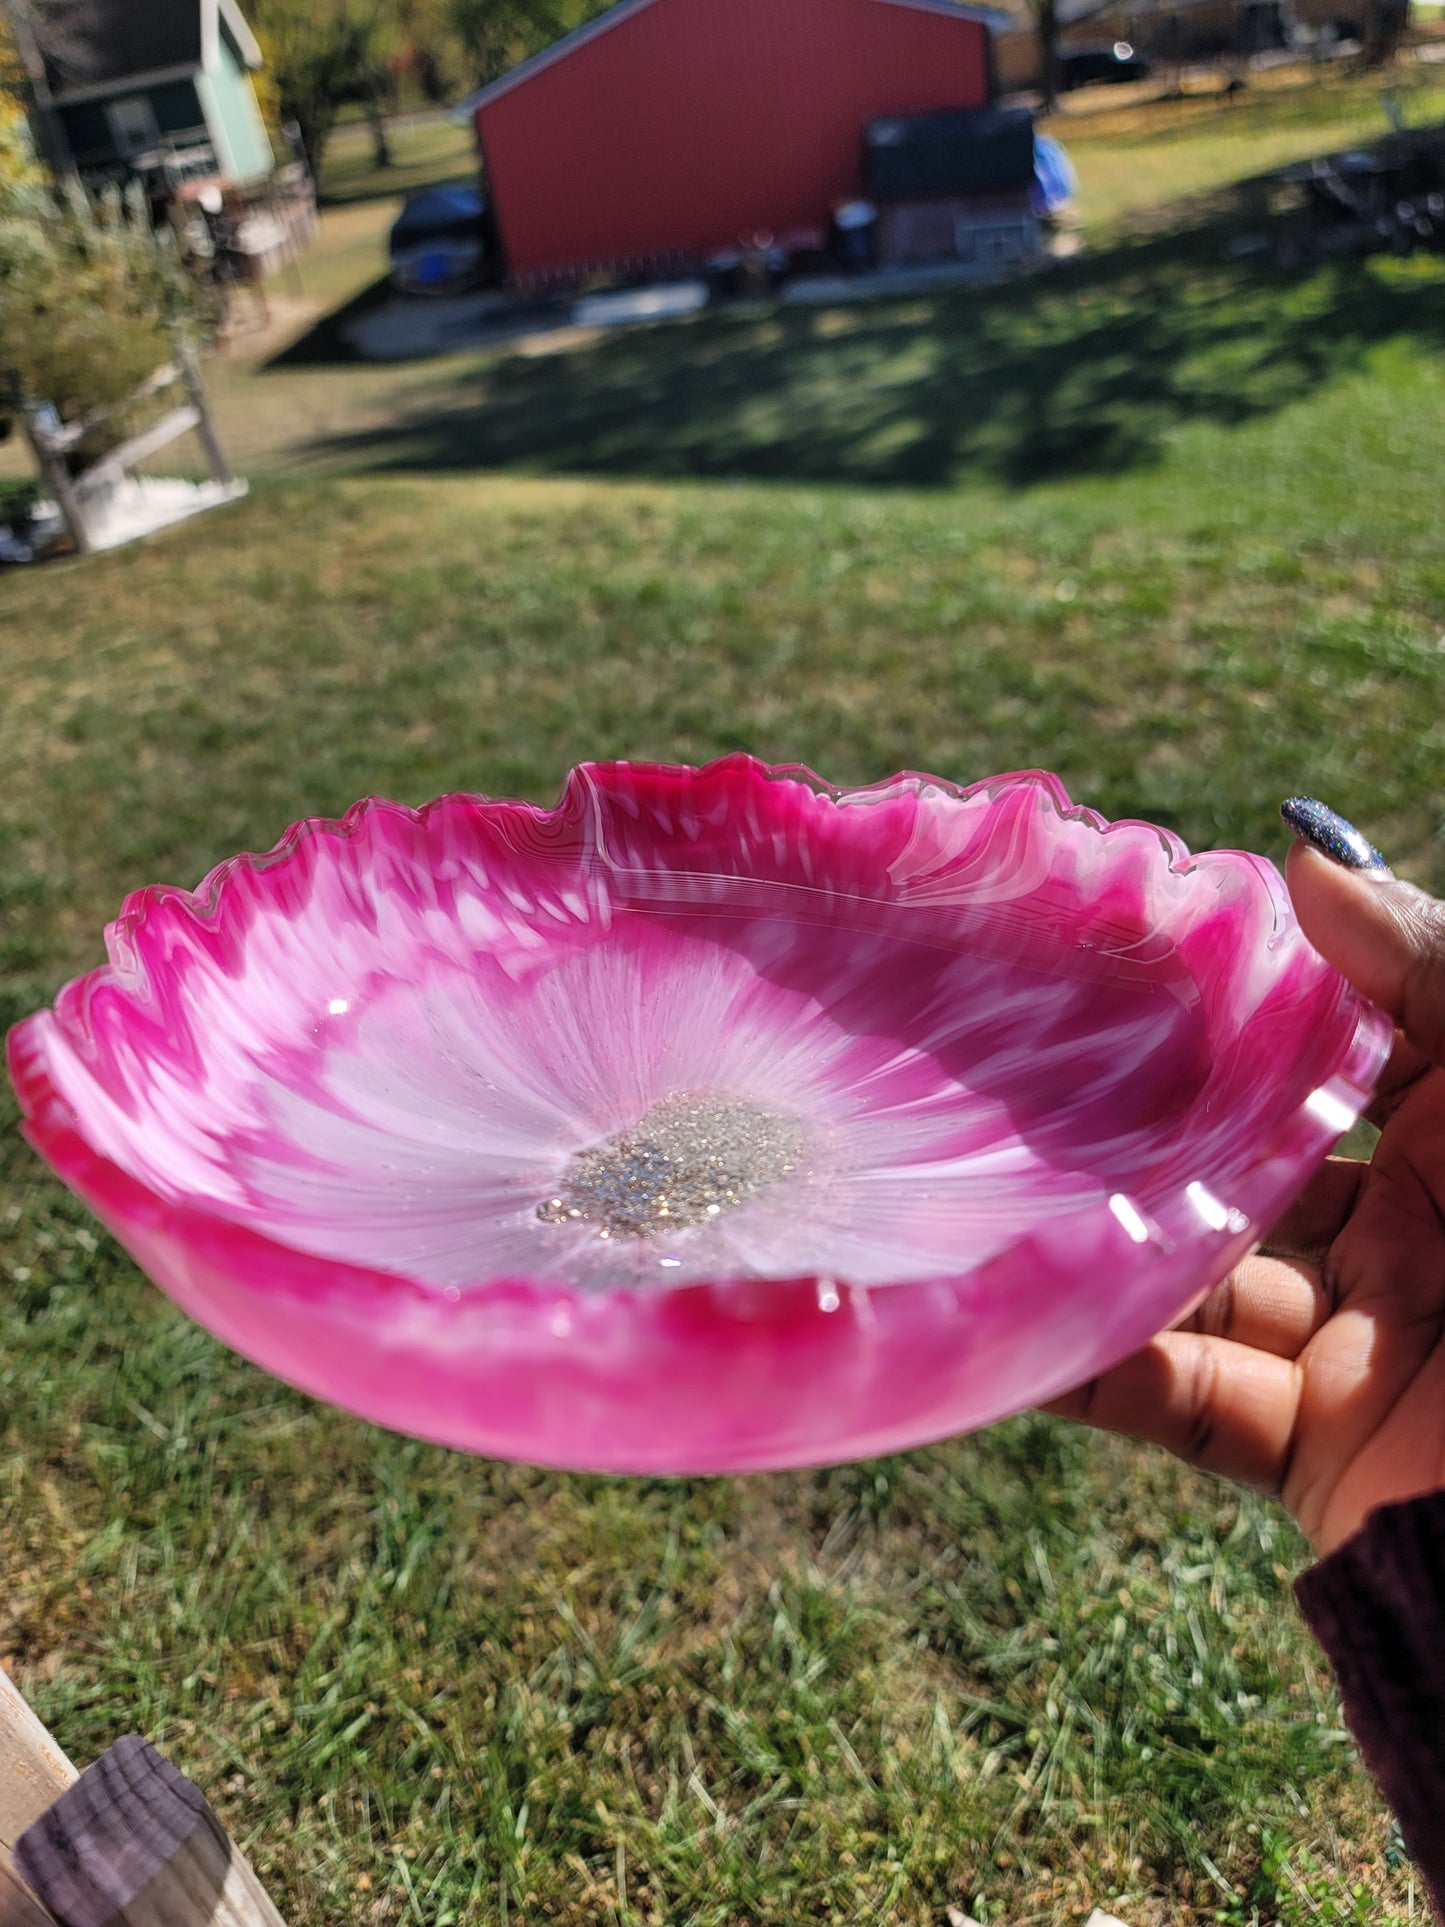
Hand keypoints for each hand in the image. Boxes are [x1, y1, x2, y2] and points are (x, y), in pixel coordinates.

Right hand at [1048, 839, 1444, 1555]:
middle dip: (1146, 1121)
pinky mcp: (1317, 1446)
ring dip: (1101, 1241)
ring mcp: (1359, 1339)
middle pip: (1246, 1160)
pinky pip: (1179, 1399)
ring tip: (983, 1181)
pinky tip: (1006, 1316)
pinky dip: (1091, 1368)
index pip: (1335, 1049)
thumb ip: (1429, 968)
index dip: (1242, 1003)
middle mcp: (1413, 1231)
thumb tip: (1300, 842)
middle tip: (1022, 1061)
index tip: (1125, 948)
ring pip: (1196, 1278)